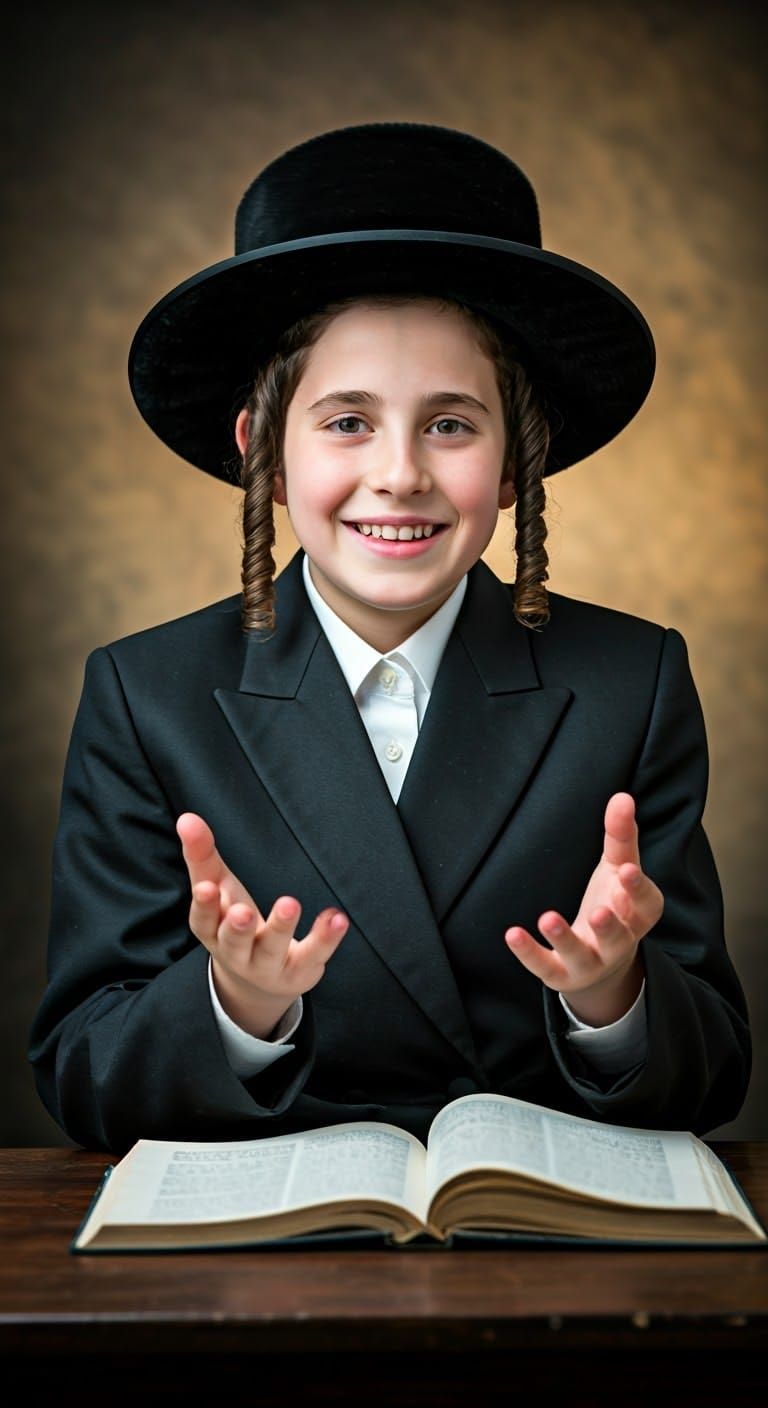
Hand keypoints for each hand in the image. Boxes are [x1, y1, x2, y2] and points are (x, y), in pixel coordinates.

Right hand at [176, 813, 348, 1037]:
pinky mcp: (299, 970)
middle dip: (237, 927)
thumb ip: (203, 856)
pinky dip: (325, 937)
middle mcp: (237, 953)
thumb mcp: (219, 888)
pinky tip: (337, 918)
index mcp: (213, 932)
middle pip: (234, 942)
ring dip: (281, 927)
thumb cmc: (234, 921)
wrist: (260, 980)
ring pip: (272, 949)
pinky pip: (314, 954)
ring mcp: (268, 965)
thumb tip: (187, 818)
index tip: (206, 887)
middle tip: (243, 911)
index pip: (203, 921)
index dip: (205, 906)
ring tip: (290, 903)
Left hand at [504, 792, 662, 1025]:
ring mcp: (590, 961)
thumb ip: (620, 836)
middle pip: (619, 936)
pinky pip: (546, 967)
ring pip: (581, 955)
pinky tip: (512, 934)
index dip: (637, 890)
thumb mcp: (617, 869)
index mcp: (638, 915)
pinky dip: (529, 953)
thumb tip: (623, 796)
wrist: (601, 962)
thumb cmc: (613, 903)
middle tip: (602, 909)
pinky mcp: (562, 974)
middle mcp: (619, 943)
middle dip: (611, 925)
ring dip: (565, 938)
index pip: (645, 904)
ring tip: (547, 918)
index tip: (626, 871)